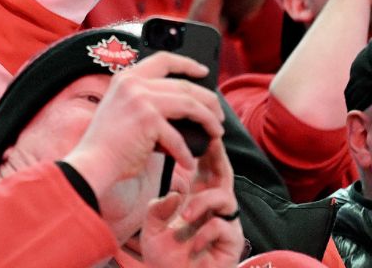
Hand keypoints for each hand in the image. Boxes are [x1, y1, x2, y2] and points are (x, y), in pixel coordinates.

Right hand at [63, 52, 223, 199]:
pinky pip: (179, 137)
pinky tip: (188, 162)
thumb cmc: (109, 143)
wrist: (93, 162)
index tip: (204, 72)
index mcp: (126, 77)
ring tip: (216, 133)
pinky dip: (187, 153)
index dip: (187, 63)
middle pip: (184, 84)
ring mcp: (141, 99)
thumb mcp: (123, 109)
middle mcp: (133, 83)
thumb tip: (184, 104)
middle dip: (209, 100)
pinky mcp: (148, 120)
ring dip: (209, 120)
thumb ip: (145, 99)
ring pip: (190, 104)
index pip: (163, 59)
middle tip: (218, 116)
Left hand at [141, 140, 242, 267]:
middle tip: (210, 143)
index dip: (203, 148)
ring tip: (184, 218)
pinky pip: (223, 228)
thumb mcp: (152, 226)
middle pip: (223, 174)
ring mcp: (224, 223)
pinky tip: (191, 242)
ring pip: (225, 198)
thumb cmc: (164, 253)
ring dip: (202, 204)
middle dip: (217, 158)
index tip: (198, 129)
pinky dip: (204, 232)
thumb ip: (158, 207)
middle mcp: (213, 207)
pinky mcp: (230, 243)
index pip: (203, 168)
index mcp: (196, 198)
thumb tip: (175, 194)